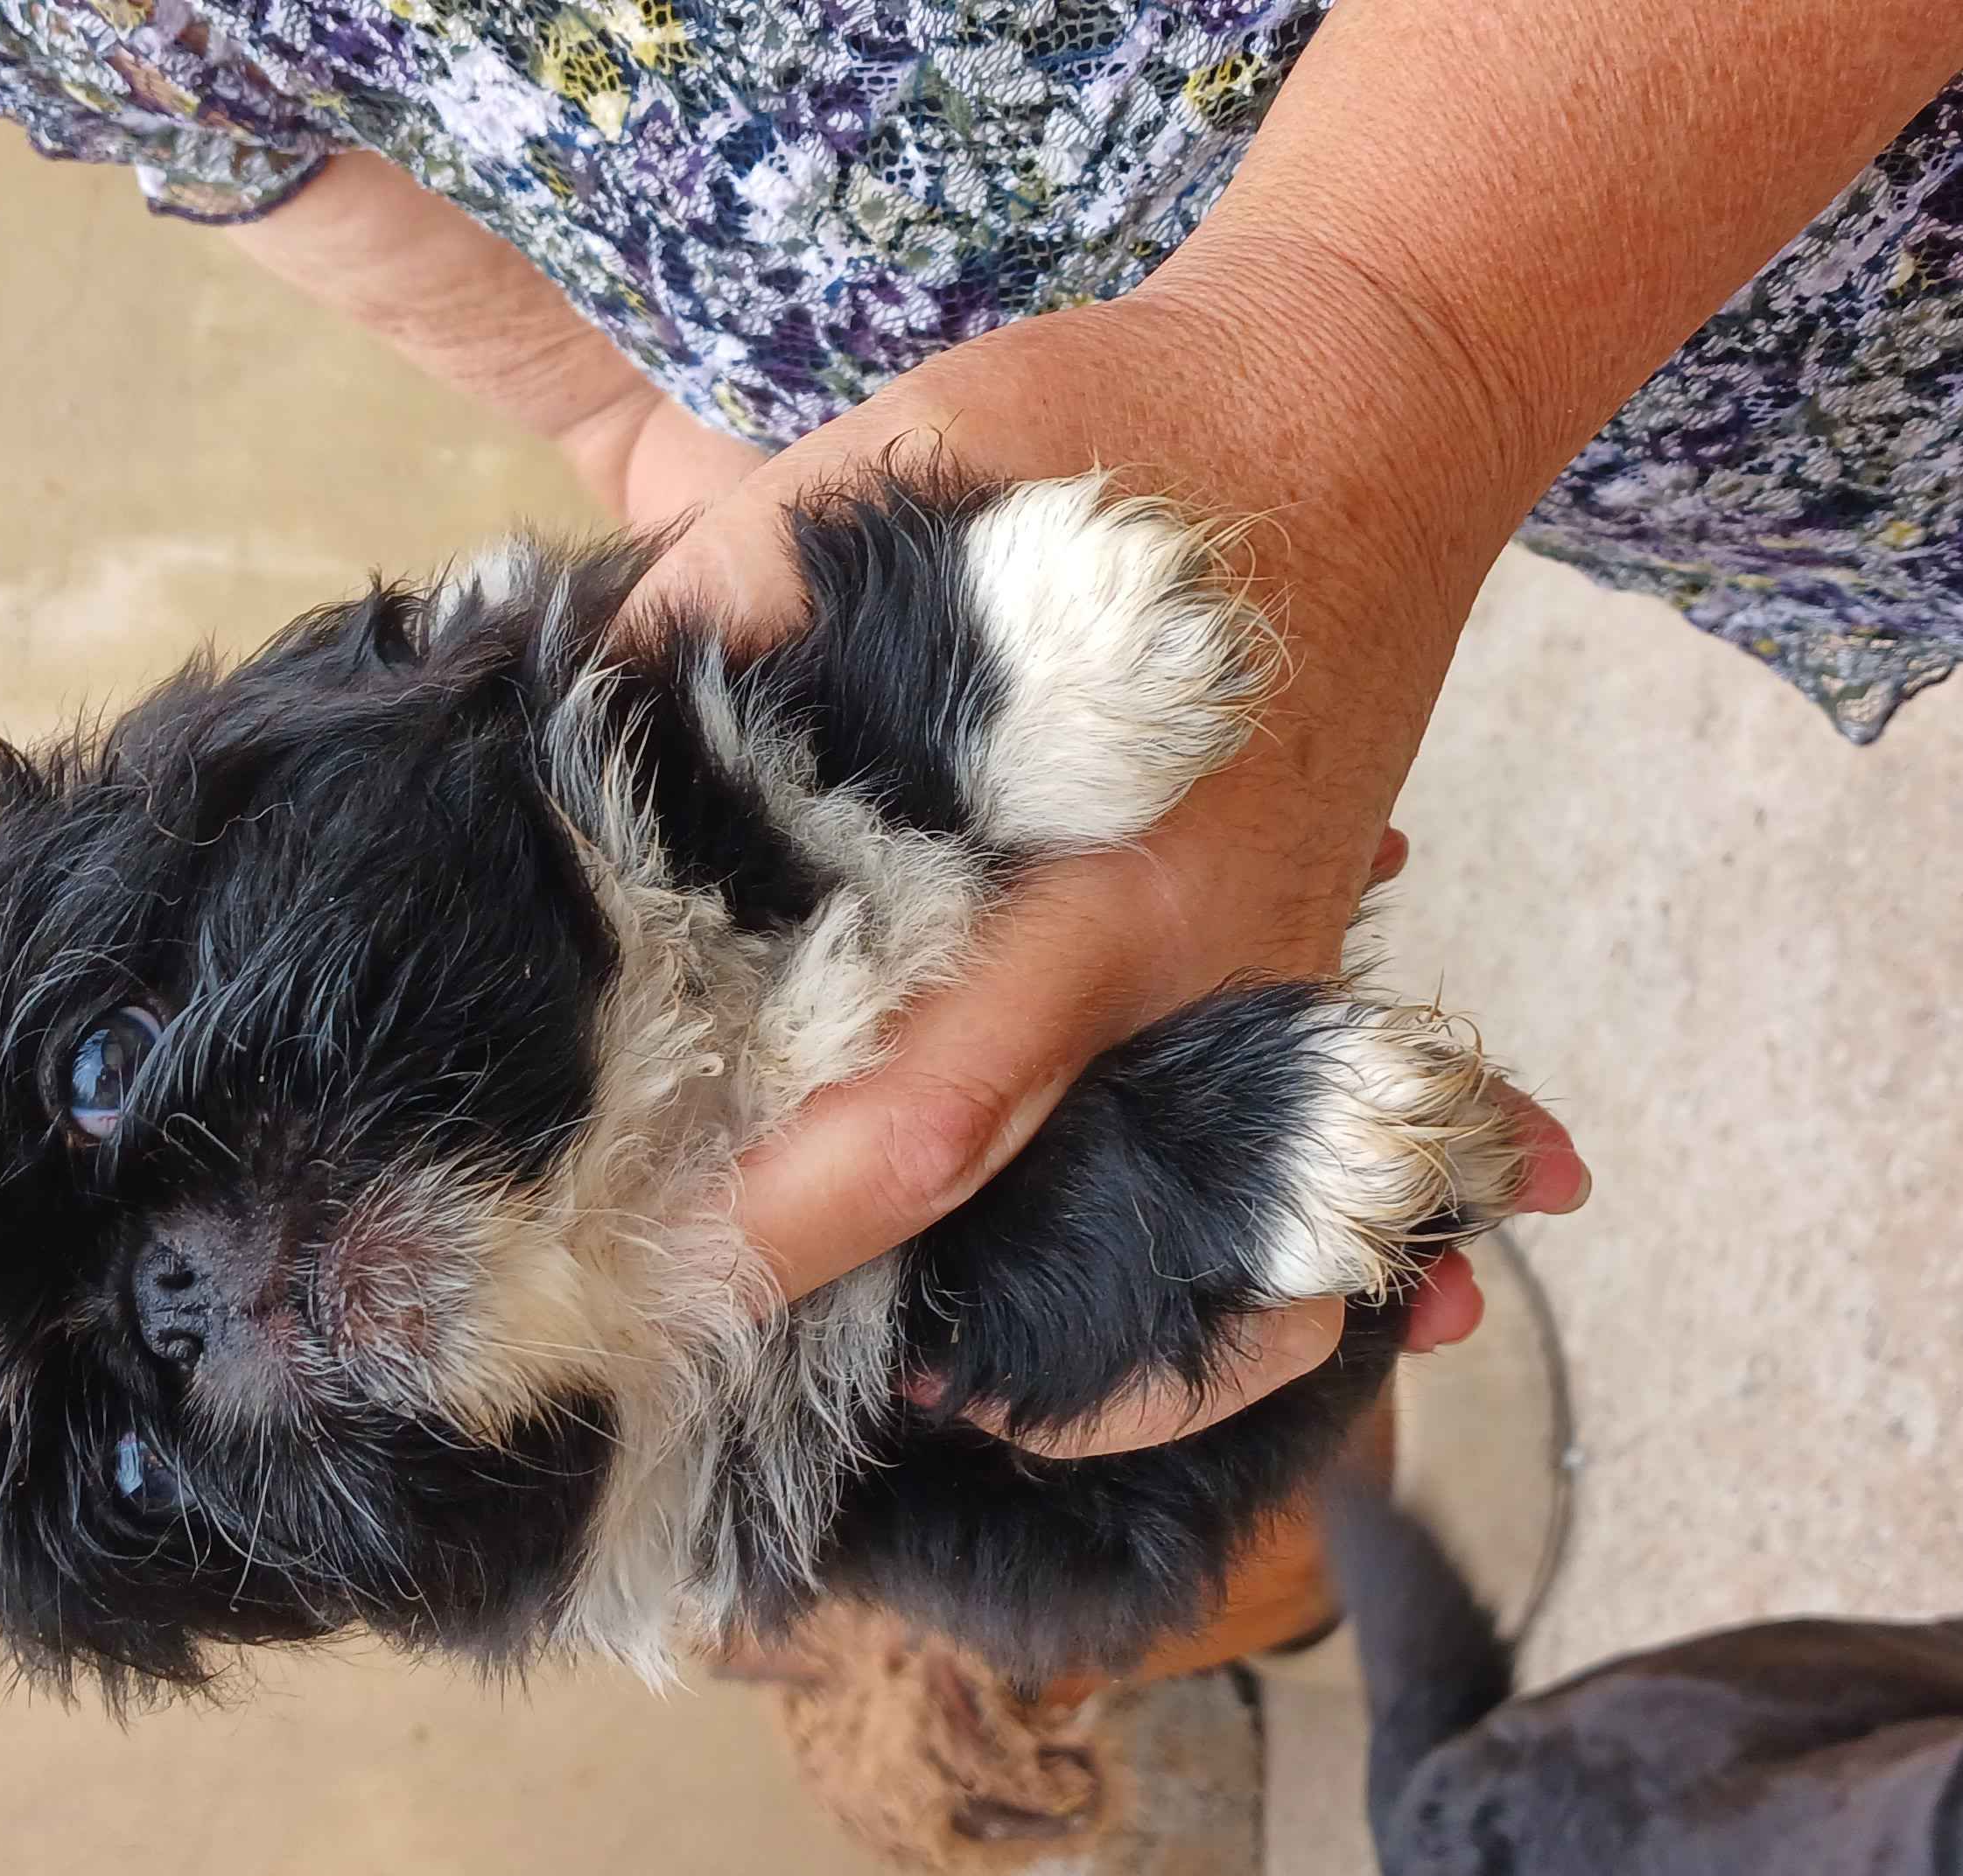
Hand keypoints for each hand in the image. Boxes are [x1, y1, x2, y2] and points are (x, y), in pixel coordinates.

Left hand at [624, 290, 1590, 1460]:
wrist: (1385, 410)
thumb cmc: (1156, 429)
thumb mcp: (939, 454)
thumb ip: (747, 580)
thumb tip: (577, 717)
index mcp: (1119, 880)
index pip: (931, 1125)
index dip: (780, 1225)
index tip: (635, 1270)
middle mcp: (1211, 987)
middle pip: (1034, 1236)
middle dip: (867, 1306)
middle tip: (692, 1325)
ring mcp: (1275, 1015)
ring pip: (1162, 1261)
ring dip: (1020, 1341)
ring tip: (867, 1378)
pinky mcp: (1292, 1005)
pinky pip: (1224, 1205)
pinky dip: (1140, 1299)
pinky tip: (1010, 1342)